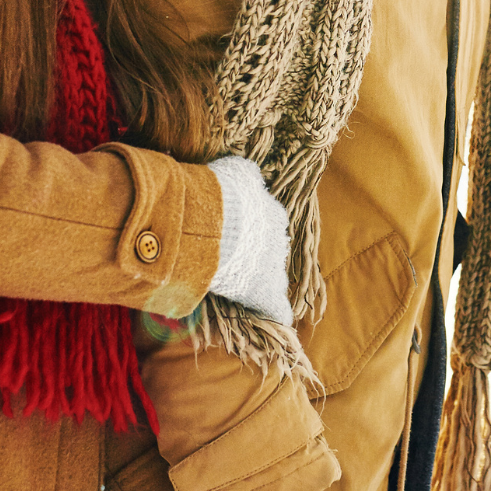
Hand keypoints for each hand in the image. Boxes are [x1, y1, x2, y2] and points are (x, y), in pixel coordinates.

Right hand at [205, 154, 292, 322]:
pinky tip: (277, 318)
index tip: (243, 232)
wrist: (212, 221)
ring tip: (246, 286)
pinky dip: (275, 312)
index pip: (271, 222)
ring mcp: (273, 265)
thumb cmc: (219, 192)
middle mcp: (278, 238)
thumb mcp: (235, 171)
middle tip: (239, 259)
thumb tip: (250, 171)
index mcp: (272, 212)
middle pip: (273, 249)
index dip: (256, 229)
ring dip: (262, 280)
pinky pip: (276, 306)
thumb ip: (246, 174)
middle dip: (260, 254)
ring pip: (274, 276)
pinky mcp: (265, 291)